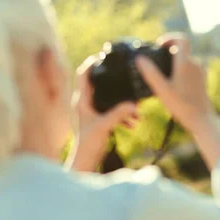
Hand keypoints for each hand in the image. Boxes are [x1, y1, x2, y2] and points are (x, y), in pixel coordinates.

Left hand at [67, 56, 138, 171]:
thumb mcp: (105, 127)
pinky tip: (133, 123)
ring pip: (108, 100)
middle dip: (113, 82)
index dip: (92, 63)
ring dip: (123, 103)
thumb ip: (119, 114)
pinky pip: (112, 112)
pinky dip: (123, 115)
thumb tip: (134, 105)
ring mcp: (92, 112)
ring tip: (137, 111)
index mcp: (82, 101)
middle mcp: (85, 104)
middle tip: (125, 76)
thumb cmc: (88, 145)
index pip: (83, 74)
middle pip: (98, 84)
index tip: (104, 57)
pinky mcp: (98, 121)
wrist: (85, 163)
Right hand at [135, 33, 214, 134]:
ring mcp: (200, 72)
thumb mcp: (162, 90)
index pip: (181, 39)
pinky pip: (190, 69)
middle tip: (156, 63)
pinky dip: (180, 71)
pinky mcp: (202, 80)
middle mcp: (195, 64)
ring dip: (174, 63)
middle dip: (168, 53)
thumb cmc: (182, 106)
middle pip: (182, 49)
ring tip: (163, 76)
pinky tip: (172, 85)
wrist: (201, 120)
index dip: (170, 38)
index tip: (159, 46)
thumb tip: (140, 59)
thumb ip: (150, 73)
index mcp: (186, 63)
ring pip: (186, 60)